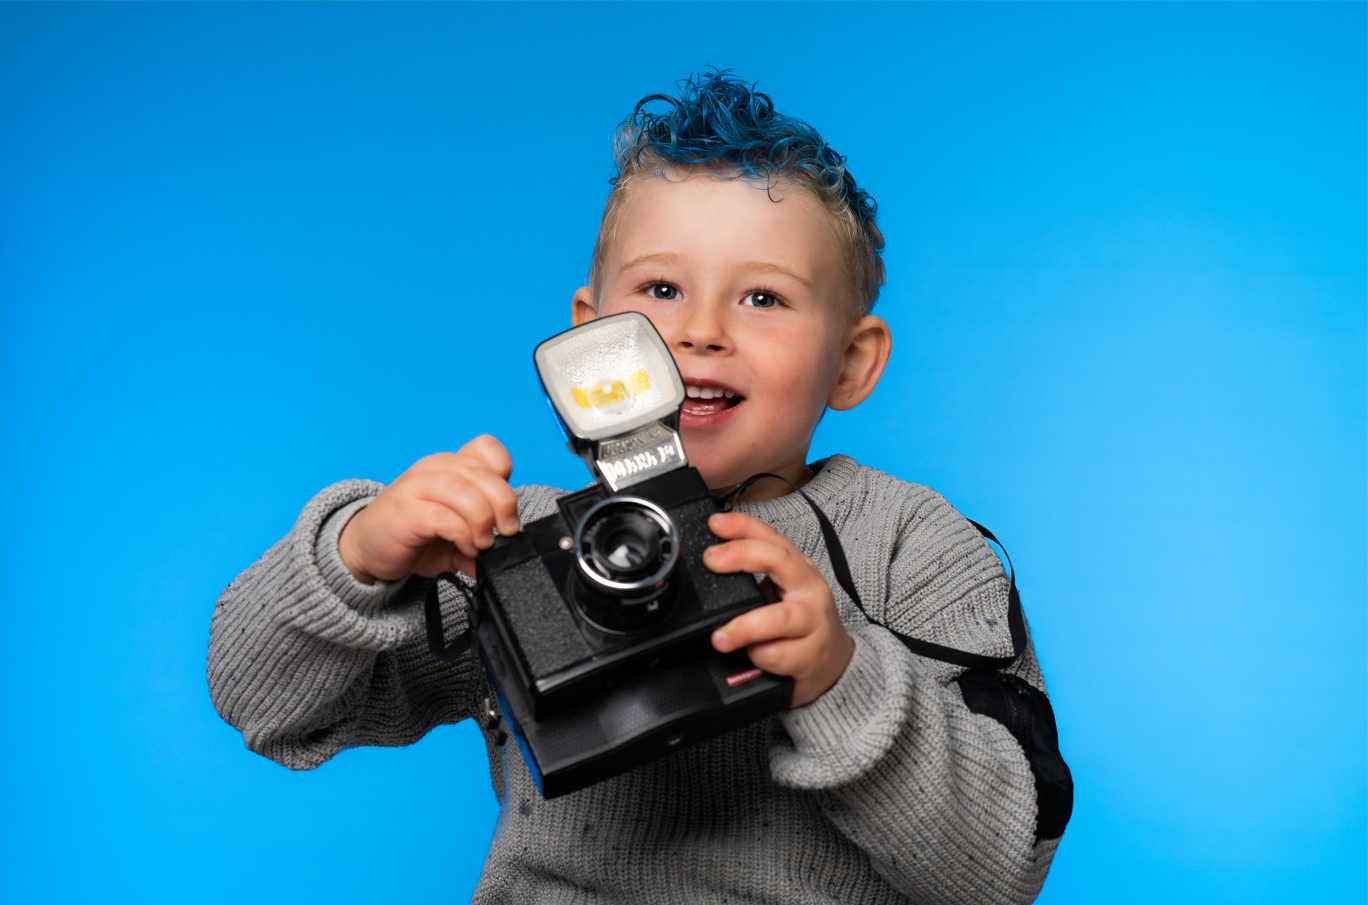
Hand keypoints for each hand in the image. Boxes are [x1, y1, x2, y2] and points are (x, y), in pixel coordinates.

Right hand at [337, 435, 519, 583]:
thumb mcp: (454, 536)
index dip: (503, 474)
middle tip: (505, 532)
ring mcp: (417, 487)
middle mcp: (435, 469)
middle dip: (503, 504)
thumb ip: (478, 541)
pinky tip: (463, 547)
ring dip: (482, 519)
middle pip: (483, 472)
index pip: (486, 448)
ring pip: (465, 490)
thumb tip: (501, 558)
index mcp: (450, 467)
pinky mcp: (406, 510)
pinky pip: (443, 515)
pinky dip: (461, 533)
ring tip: (482, 543)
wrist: (365, 547)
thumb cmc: (411, 534)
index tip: (505, 508)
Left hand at [703, 512, 855, 707]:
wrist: (835, 661)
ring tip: (720, 638)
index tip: (715, 524)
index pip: (771, 537)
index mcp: (798, 567)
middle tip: (711, 560)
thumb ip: (754, 576)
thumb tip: (711, 566)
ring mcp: (814, 621)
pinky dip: (758, 656)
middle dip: (742, 555)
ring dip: (745, 627)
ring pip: (780, 618)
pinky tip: (752, 656)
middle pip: (780, 561)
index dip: (743, 526)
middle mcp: (809, 587)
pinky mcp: (812, 654)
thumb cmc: (803, 621)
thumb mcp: (782, 590)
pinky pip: (777, 654)